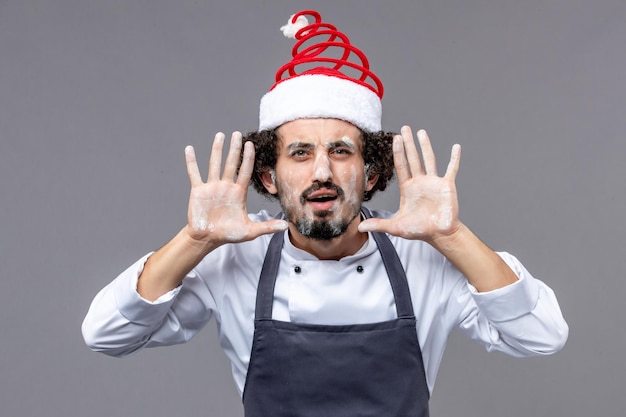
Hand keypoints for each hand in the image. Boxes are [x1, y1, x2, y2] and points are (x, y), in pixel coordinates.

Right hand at [185, 132, 286, 245]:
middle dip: (235, 148)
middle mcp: (226, 186)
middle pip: (231, 163)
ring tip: (220, 135)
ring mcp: (212, 187)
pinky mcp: (198, 191)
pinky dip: (191, 162)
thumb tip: (286, 226)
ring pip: (214, 164)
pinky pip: (194, 173)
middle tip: (237, 134)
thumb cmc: (228, 234)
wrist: (208, 239)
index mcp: (239, 193)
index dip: (248, 157)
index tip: (251, 144)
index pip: (245, 171)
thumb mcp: (250, 231)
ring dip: (217, 149)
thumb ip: (267, 227)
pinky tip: (190, 149)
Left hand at [359, 127, 460, 243]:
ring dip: (426, 146)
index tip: (395, 138)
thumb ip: (379, 225)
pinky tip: (456, 147)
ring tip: (421, 132)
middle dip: (409, 143)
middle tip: (405, 128)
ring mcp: (433, 182)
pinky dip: (454, 159)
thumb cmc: (418, 229)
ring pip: (429, 159)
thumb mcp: (396, 227)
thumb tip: (360, 227)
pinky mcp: (446, 186)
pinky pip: (451, 169)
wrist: (439, 234)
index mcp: (408, 188)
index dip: (398, 152)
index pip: (401, 166)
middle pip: (413, 158)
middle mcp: (420, 182)